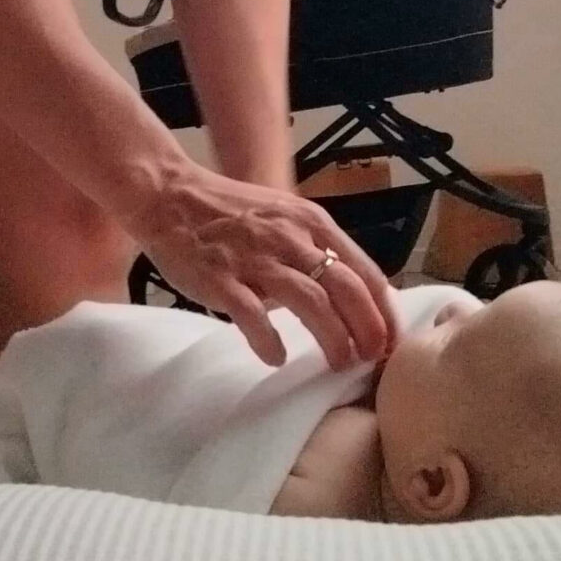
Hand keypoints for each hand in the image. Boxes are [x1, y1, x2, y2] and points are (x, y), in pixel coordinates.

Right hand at [129, 160, 398, 369]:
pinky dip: (269, 340)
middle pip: (347, 289)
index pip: (365, 272)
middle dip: (368, 330)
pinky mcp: (222, 278)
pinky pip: (253, 315)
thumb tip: (347, 296)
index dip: (384, 313)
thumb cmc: (230, 212)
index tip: (391, 343)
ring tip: (338, 364)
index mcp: (311, 223)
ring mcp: (256, 258)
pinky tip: (276, 357)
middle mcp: (291, 238)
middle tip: (371, 360)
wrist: (170, 196)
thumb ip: (315, 248)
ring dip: (333, 339)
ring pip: (311, 302)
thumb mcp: (285, 217)